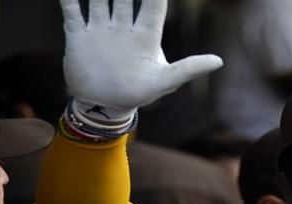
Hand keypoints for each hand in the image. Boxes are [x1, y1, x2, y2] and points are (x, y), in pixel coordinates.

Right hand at [59, 0, 221, 115]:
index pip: (152, 5)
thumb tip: (219, 61)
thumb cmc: (139, 93)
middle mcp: (122, 27)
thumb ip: (188, 69)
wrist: (104, 105)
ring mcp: (100, 29)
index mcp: (145, 35)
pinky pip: (72, 11)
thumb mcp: (164, 82)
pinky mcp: (78, 36)